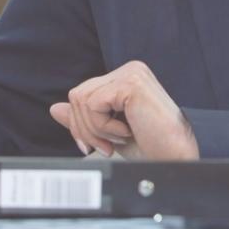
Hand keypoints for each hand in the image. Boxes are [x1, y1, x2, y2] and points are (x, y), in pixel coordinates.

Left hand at [49, 61, 197, 160]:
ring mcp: (131, 73)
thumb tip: (55, 109)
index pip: (82, 93)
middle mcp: (129, 70)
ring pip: (82, 100)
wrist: (174, 158)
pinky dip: (103, 127)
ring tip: (117, 140)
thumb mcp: (108, 132)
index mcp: (125, 78)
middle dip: (84, 129)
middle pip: (77, 95)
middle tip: (105, 147)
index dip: (81, 124)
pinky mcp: (131, 83)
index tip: (94, 146)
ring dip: (95, 129)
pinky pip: (93, 104)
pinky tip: (125, 133)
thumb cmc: (151, 146)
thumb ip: (84, 118)